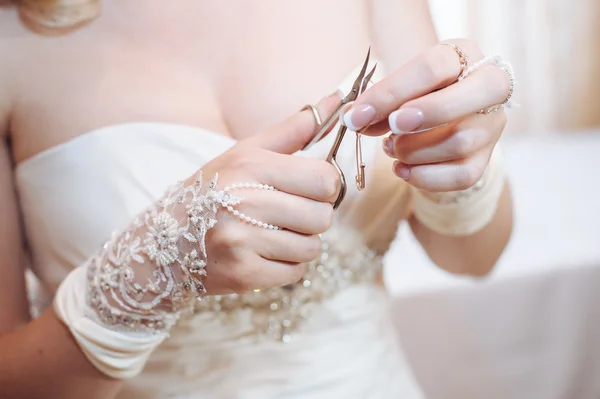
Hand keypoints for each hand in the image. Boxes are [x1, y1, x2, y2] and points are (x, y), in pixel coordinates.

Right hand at [199, 93, 341, 293]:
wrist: (163, 242)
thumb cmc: (212, 191)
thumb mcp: (246, 152)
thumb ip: (294, 129)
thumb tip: (337, 99)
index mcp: (250, 166)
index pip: (325, 180)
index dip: (324, 186)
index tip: (308, 188)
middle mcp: (245, 203)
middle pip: (322, 217)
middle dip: (311, 217)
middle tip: (286, 214)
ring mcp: (242, 242)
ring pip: (311, 248)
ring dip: (298, 243)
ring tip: (271, 235)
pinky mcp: (242, 274)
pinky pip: (294, 273)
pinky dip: (284, 267)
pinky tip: (261, 254)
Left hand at [342, 40, 511, 191]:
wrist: (440, 119)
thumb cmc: (416, 95)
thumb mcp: (398, 88)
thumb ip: (379, 101)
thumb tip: (355, 118)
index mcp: (463, 55)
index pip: (434, 67)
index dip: (393, 92)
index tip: (360, 115)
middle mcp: (490, 86)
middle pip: (474, 94)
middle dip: (426, 114)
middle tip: (392, 128)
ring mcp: (491, 125)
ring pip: (461, 141)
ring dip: (415, 150)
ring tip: (392, 148)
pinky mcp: (485, 158)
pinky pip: (462, 176)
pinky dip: (425, 177)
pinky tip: (402, 170)